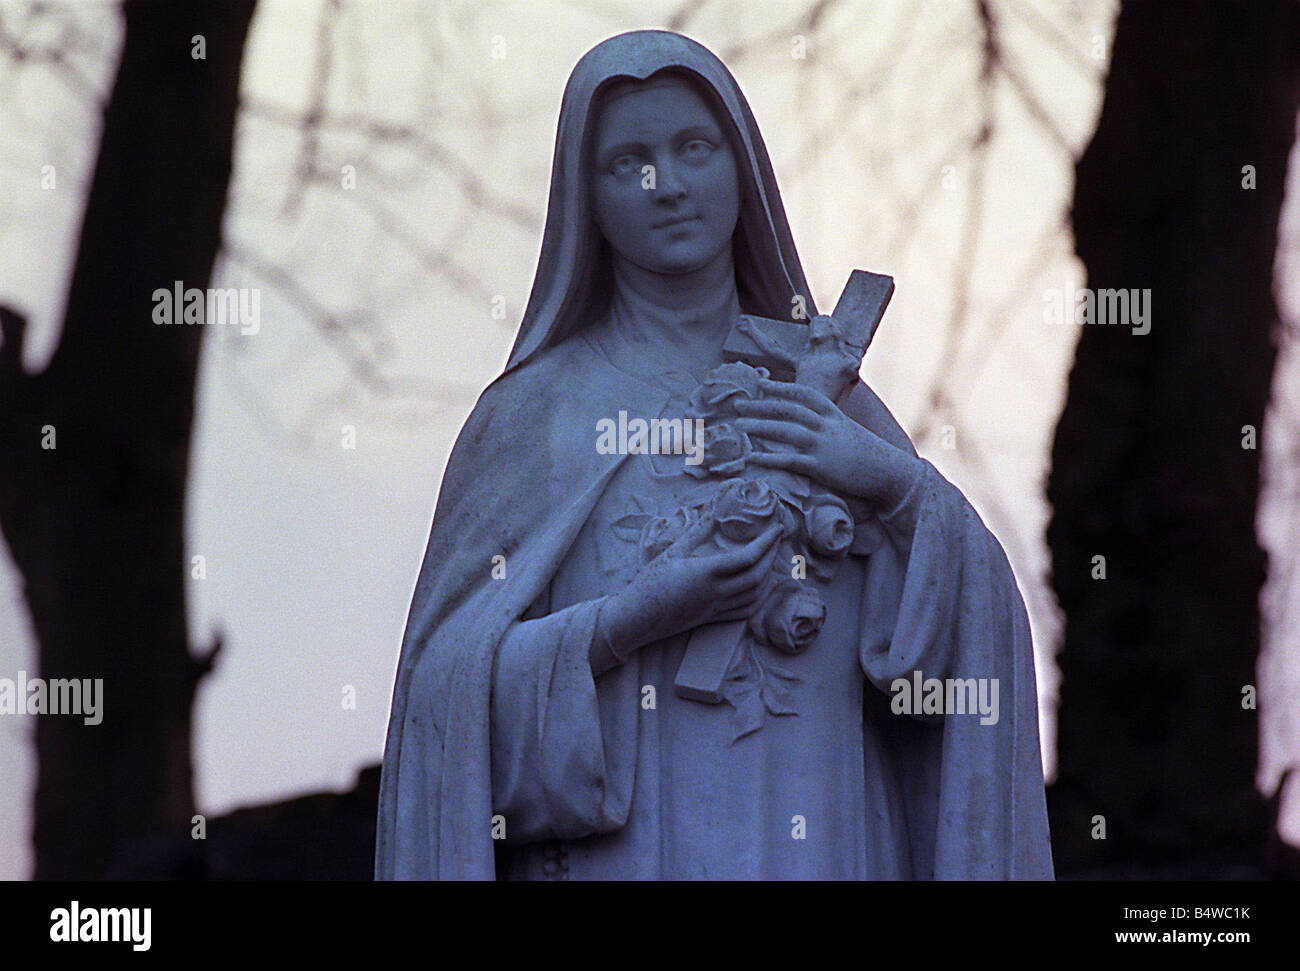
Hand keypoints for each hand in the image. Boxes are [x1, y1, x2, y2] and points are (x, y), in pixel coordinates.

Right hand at [600, 521, 782, 653]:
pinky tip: (760, 586)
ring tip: (771, 557)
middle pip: (757, 575)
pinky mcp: (712, 619)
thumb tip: (714, 513)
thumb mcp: (672, 553)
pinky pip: (745, 610)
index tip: (777, 527)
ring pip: (755, 595)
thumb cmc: (649, 582)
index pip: (747, 557)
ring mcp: (715, 608)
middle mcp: (715, 593)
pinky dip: (759, 597)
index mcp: (705, 573)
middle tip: (777, 538)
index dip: (766, 542)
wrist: (636, 618)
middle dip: (772, 555)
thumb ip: (696, 533)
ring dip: (769, 575)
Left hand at [733, 378, 922, 505]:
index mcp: (834, 415)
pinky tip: (753, 457)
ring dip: (759, 426)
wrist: (890, 473)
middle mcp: (827, 426)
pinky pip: (790, 460)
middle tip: (738, 405)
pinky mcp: (822, 467)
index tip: (761, 384)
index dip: (780, 388)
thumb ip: (831, 425)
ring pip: (785, 431)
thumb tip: (815, 424)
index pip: (803, 395)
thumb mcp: (850, 432)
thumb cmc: (870, 455)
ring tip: (738, 425)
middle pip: (788, 409)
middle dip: (762, 405)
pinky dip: (769, 457)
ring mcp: (823, 445)